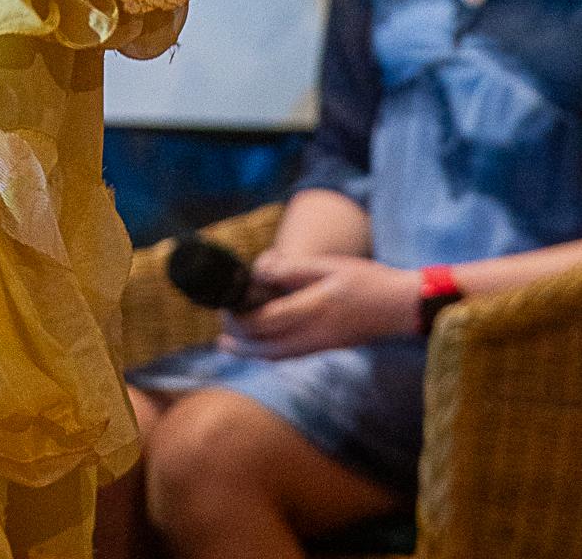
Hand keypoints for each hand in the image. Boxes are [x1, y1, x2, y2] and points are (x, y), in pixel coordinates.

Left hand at [220, 252, 419, 358]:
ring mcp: (321, 345)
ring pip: (277, 356)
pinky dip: (268, 353)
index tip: (225, 305)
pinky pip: (290, 356)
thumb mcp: (328, 265)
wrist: (400, 307)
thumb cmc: (366, 280)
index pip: (267, 322)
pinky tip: (259, 346)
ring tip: (227, 344)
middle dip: (239, 339)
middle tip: (221, 324)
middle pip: (266, 346)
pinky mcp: (326, 348)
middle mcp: (315, 334)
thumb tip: (260, 272)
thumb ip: (292, 269)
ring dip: (249, 352)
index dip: (241, 319)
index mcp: (313, 309)